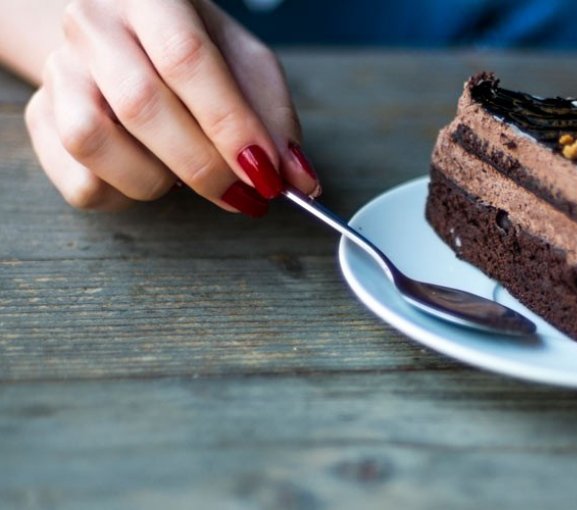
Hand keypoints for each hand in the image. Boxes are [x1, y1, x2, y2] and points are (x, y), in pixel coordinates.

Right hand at [24, 0, 319, 215]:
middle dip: (205, 166)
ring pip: (95, 143)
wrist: (122, 36)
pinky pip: (80, 182)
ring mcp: (58, 70)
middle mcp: (94, 26)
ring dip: (156, 179)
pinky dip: (125, 194)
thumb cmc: (191, 48)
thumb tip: (300, 179)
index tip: (267, 175)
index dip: (230, 125)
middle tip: (245, 195)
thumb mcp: (244, 64)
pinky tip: (149, 173)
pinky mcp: (40, 118)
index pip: (187, 60)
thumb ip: (274, 118)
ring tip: (185, 172)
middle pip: (141, 105)